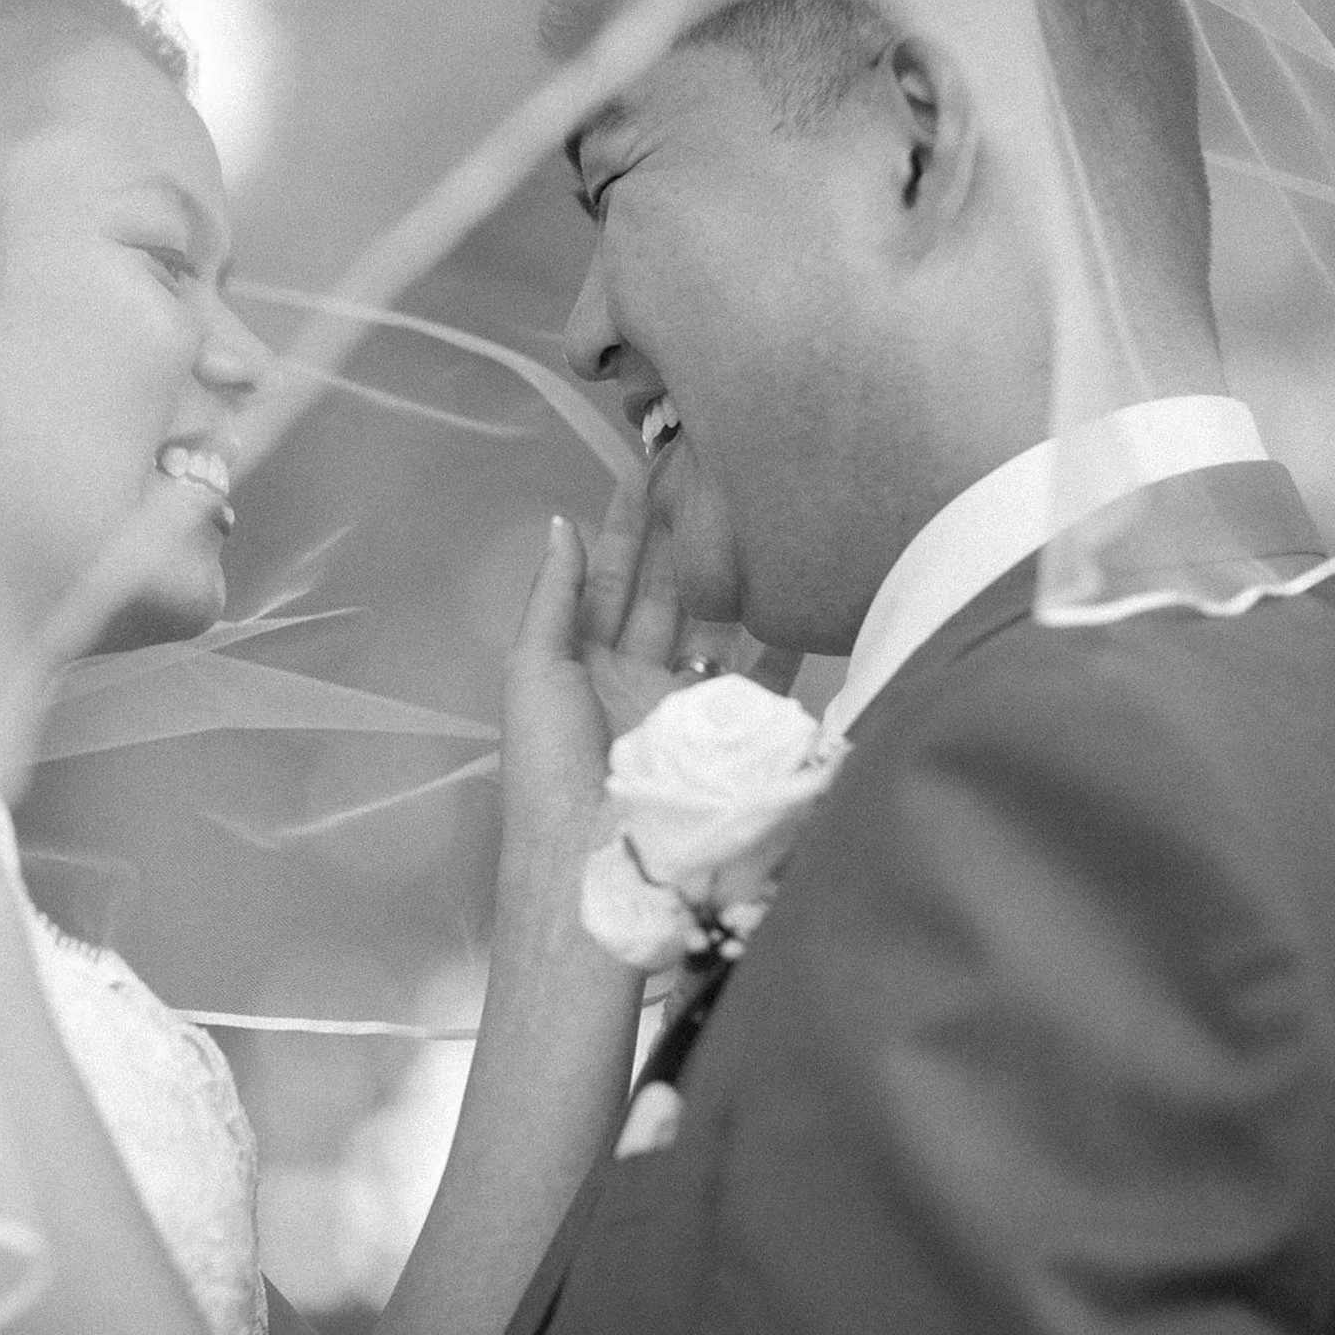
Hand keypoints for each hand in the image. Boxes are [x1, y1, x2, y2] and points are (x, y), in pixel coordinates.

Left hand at [501, 479, 799, 895]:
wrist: (596, 866)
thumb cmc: (552, 771)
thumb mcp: (536, 674)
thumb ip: (552, 599)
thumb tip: (562, 524)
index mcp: (582, 665)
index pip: (610, 581)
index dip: (628, 528)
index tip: (652, 468)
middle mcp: (637, 680)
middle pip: (668, 596)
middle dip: (687, 537)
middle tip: (715, 475)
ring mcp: (685, 709)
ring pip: (717, 627)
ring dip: (735, 577)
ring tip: (760, 518)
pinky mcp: (728, 737)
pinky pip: (760, 682)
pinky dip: (781, 644)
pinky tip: (798, 598)